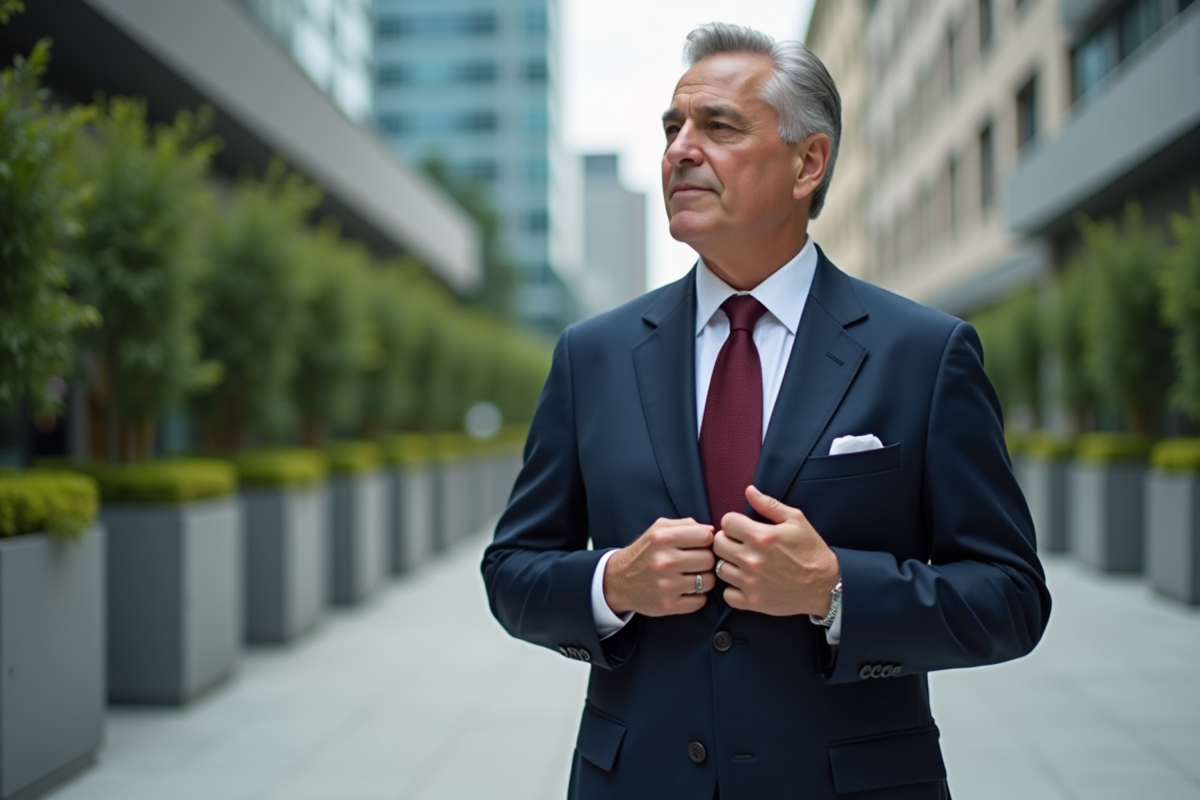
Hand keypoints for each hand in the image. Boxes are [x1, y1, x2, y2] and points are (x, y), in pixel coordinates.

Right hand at [604, 517, 715, 616]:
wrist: (619, 581)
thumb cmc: (645, 552)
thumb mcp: (659, 529)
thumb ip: (686, 524)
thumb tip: (712, 530)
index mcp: (662, 538)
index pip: (705, 536)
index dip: (706, 541)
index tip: (699, 545)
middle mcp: (664, 561)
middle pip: (709, 559)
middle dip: (705, 560)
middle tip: (695, 562)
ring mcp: (666, 585)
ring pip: (708, 581)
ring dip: (703, 579)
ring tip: (691, 576)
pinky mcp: (667, 605)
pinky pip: (700, 601)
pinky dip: (697, 597)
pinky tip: (686, 590)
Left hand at [713, 486, 839, 616]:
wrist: (826, 585)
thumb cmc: (811, 551)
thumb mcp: (796, 520)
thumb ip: (769, 505)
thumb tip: (749, 491)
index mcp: (762, 536)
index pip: (726, 522)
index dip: (734, 522)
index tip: (742, 528)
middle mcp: (753, 559)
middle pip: (718, 544)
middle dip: (728, 540)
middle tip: (740, 544)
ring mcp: (751, 582)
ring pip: (720, 568)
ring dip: (730, 564)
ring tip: (743, 563)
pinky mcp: (753, 602)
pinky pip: (727, 594)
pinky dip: (733, 589)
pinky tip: (745, 582)